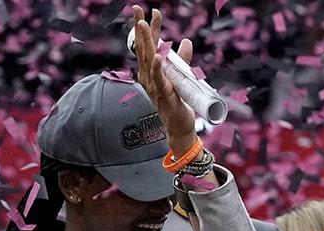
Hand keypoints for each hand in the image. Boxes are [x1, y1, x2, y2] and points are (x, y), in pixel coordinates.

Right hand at [132, 5, 198, 155]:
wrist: (178, 126)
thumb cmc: (177, 101)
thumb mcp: (180, 76)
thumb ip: (182, 59)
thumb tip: (185, 40)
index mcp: (151, 70)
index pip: (148, 44)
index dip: (148, 27)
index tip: (149, 10)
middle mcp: (149, 75)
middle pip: (143, 47)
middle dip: (141, 27)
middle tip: (138, 9)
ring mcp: (154, 85)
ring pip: (148, 59)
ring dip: (146, 41)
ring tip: (144, 25)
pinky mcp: (164, 95)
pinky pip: (159, 79)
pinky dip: (157, 67)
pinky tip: (156, 56)